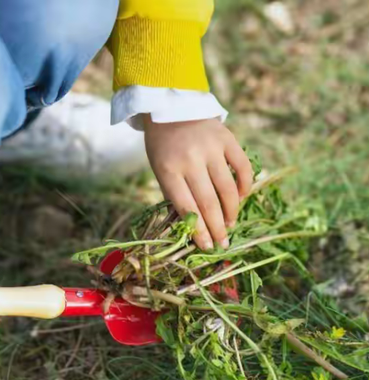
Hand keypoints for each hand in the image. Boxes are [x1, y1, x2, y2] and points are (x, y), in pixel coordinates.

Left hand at [144, 117, 252, 249]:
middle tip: (224, 243)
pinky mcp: (227, 138)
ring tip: (230, 224)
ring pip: (227, 188)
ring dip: (232, 211)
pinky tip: (242, 197)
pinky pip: (242, 167)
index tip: (207, 247)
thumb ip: (175, 194)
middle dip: (217, 227)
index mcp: (168, 170)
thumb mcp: (160, 170)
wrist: (171, 107)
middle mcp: (190, 159)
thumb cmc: (163, 146)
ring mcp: (211, 148)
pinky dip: (245, 185)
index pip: (187, 208)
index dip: (199, 231)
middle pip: (208, 202)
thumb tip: (193, 226)